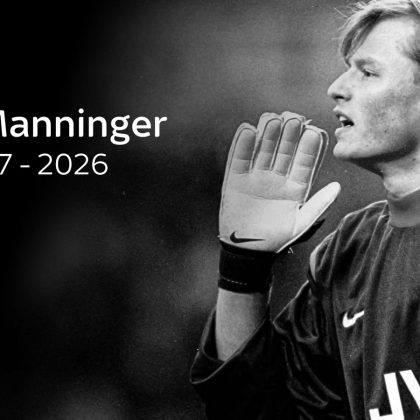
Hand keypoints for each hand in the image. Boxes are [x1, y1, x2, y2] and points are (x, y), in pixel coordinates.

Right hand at [219, 111, 339, 251]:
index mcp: (295, 185)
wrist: (248, 249)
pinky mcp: (235, 178)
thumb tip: (337, 187)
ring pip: (262, 149)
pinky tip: (247, 130)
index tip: (315, 131)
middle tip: (293, 118)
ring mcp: (255, 176)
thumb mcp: (301, 223)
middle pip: (284, 150)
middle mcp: (276, 177)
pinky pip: (238, 159)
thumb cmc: (277, 238)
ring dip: (267, 134)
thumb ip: (319, 204)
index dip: (309, 147)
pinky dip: (241, 145)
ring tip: (272, 119)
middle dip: (289, 134)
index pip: (305, 161)